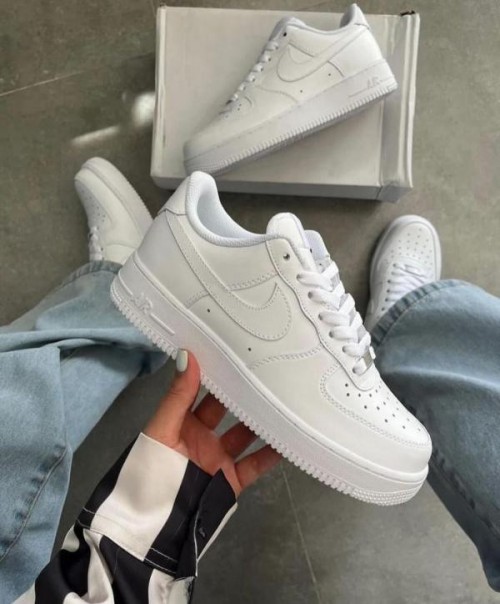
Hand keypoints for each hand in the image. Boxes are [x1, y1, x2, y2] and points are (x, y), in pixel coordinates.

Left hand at [144, 350, 280, 495]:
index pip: (200, 390)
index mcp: (181, 422)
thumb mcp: (162, 429)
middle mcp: (202, 437)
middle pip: (227, 410)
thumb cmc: (152, 470)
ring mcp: (218, 458)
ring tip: (284, 397)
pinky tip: (290, 438)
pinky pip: (256, 463)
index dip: (215, 372)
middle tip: (266, 369)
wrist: (156, 525)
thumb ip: (178, 396)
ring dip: (262, 419)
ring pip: (245, 434)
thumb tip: (188, 354)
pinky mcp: (232, 480)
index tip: (235, 350)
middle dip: (243, 392)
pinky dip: (273, 453)